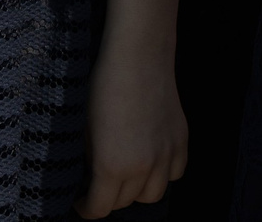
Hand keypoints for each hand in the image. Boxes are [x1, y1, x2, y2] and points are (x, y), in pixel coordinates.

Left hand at [76, 37, 185, 214]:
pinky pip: (175, 172)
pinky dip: (163, 173)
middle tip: (98, 184)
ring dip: (138, 190)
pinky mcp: (181, 140)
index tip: (80, 202)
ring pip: (153, 194)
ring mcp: (166, 154)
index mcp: (112, 165)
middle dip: (109, 197)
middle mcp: (142, 167)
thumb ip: (90, 159)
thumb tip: (91, 176)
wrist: (139, 55)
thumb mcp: (85, 126)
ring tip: (126, 175)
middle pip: (125, 202)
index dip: (86, 209)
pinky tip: (151, 159)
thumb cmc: (104, 85)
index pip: (100, 208)